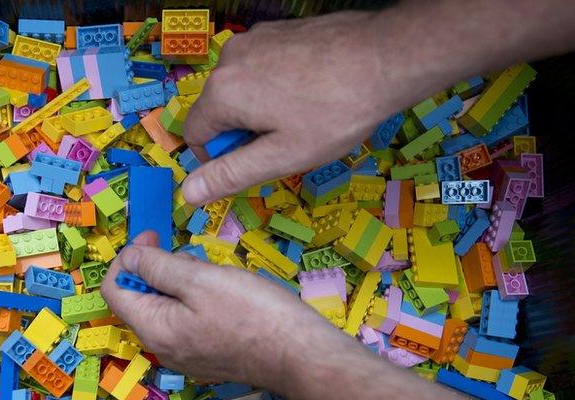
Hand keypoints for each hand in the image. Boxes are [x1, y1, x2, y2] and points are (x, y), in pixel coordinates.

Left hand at [100, 231, 356, 393]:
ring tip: (210, 272)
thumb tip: (129, 257)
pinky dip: (194, 302)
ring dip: (177, 284)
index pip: (115, 291)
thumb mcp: (200, 278)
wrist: (301, 355)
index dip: (127, 258)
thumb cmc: (253, 312)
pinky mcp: (210, 359)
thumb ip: (158, 266)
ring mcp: (187, 358)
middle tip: (187, 252)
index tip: (153, 235)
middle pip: (140, 301)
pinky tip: (223, 294)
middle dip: (154, 270)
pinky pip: (187, 324)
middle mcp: (164, 349)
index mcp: (154, 329)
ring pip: (166, 311)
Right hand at [182, 12, 407, 204]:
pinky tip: (311, 93)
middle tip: (287, 142)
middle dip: (243, 131)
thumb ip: (231, 174)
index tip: (254, 163)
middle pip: (218, 108)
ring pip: (241, 87)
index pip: (194, 134)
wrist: (385, 57)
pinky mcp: (278, 30)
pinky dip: (276, 84)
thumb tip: (189, 193)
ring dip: (260, 109)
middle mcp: (230, 59)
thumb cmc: (335, 113)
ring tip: (304, 117)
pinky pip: (261, 66)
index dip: (218, 158)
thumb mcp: (281, 156)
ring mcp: (255, 39)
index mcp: (223, 93)